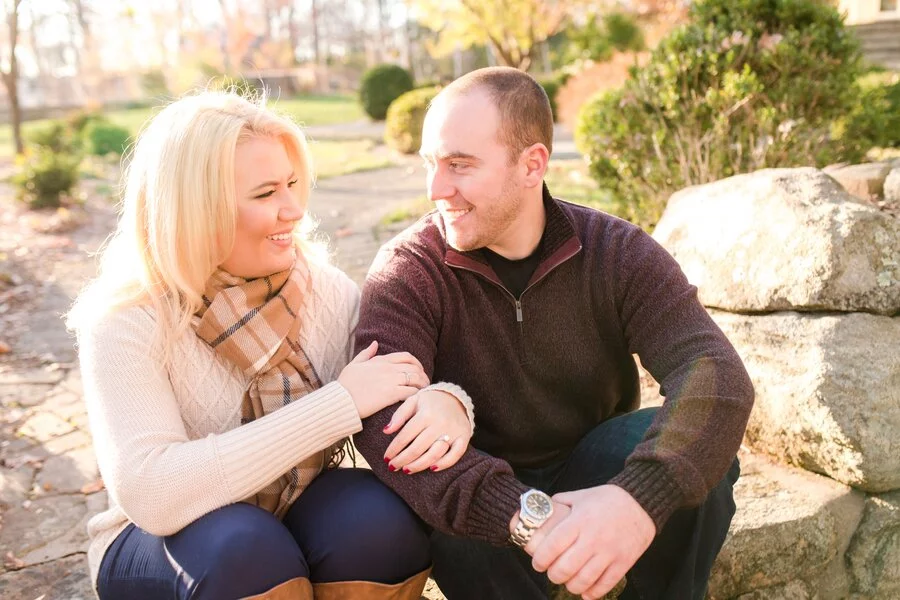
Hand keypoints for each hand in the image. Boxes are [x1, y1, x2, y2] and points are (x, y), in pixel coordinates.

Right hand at [338, 341, 428, 418]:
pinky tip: (417, 400)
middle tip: (425, 383)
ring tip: (424, 392)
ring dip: (423, 385)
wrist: (340, 401)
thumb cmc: (344, 385)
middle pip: (414, 368)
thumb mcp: (353, 365)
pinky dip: (417, 395)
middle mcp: (388, 369)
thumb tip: (375, 343)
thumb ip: (366, 354)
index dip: (417, 363)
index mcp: (380, 361)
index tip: (419, 371)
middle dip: (423, 375)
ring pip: (416, 379)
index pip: (407, 357)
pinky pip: (411, 392)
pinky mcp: (390, 394)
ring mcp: (390, 381)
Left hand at [382, 390, 470, 473]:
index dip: (394, 449)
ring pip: (434, 454)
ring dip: (418, 465)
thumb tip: (386, 431)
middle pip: (417, 448)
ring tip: (406, 470)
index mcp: (425, 414)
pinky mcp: (464, 437)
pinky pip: (455, 455)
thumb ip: (399, 415)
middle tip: (393, 467)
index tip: (386, 458)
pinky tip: (432, 469)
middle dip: (402, 460)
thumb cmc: (430, 401)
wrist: (455, 396)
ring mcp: (453, 431)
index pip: (405, 436)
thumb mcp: (413, 401)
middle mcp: (439, 423)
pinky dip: (444, 464)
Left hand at [528, 485, 654, 599]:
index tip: (538, 563)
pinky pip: (605, 584)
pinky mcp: (623, 562)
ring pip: (584, 580)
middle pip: (566, 567)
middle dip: (554, 575)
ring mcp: (609, 552)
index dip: (541, 559)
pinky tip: (585, 592)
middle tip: (552, 573)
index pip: (553, 545)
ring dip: (571, 586)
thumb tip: (544, 508)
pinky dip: (592, 593)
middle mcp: (593, 538)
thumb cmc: (609, 499)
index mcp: (580, 521)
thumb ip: (562, 502)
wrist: (641, 504)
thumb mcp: (582, 495)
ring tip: (567, 582)